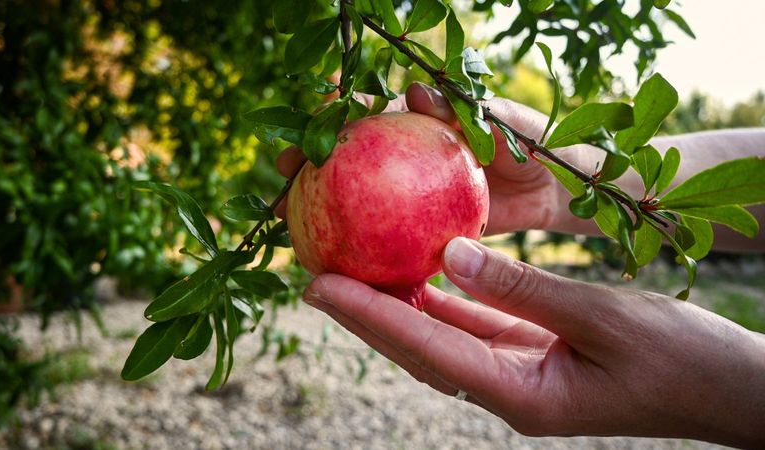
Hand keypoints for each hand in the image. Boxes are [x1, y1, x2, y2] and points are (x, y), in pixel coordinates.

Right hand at [274, 83, 575, 233]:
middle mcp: (407, 157)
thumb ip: (463, 111)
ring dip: (321, 207)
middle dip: (309, 163)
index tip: (307, 121)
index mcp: (422, 124)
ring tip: (287, 221)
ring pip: (357, 198)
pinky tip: (336, 259)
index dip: (334, 115)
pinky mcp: (423, 226)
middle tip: (280, 175)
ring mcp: (411, 194)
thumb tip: (414, 92)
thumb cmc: (539, 146)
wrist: (560, 188)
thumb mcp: (506, 124)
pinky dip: (361, 245)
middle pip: (348, 158)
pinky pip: (386, 235)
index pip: (369, 114)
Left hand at [302, 238, 764, 446]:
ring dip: (395, 305)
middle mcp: (507, 390)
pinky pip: (472, 325)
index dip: (367, 316)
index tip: (317, 285)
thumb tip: (448, 254)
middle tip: (313, 274)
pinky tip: (417, 272)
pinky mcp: (532, 356)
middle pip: (417, 347)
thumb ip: (524, 287)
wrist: (727, 389)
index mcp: (521, 394)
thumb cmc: (680, 359)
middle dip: (363, 312)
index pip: (425, 348)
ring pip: (439, 336)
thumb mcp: (604, 317)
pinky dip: (441, 299)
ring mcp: (518, 375)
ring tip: (350, 269)